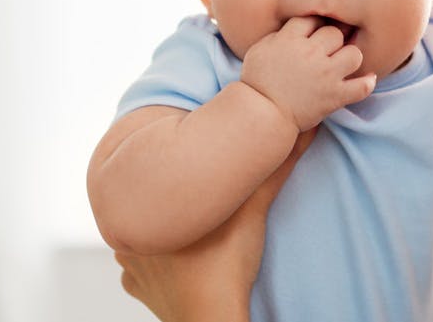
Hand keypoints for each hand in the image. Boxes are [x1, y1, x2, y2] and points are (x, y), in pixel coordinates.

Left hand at [116, 129, 316, 321]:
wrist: (215, 317)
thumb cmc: (225, 265)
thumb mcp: (252, 209)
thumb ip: (272, 170)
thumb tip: (303, 130)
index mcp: (142, 210)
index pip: (152, 180)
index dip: (175, 176)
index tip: (194, 179)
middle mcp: (129, 239)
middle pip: (150, 211)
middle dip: (171, 207)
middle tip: (198, 207)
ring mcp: (132, 270)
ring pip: (146, 242)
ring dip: (166, 237)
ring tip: (193, 235)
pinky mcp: (141, 293)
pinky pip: (144, 275)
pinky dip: (160, 270)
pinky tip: (181, 265)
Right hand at [240, 16, 378, 129]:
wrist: (262, 114)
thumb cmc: (257, 82)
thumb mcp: (259, 49)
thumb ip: (279, 35)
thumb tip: (295, 29)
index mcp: (290, 39)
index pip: (312, 18)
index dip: (315, 24)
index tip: (314, 33)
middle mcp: (311, 53)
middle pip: (335, 33)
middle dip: (333, 40)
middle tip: (328, 50)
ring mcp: (326, 75)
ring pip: (354, 54)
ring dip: (350, 58)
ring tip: (343, 64)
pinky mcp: (334, 96)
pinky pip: (362, 87)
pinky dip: (367, 83)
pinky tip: (367, 79)